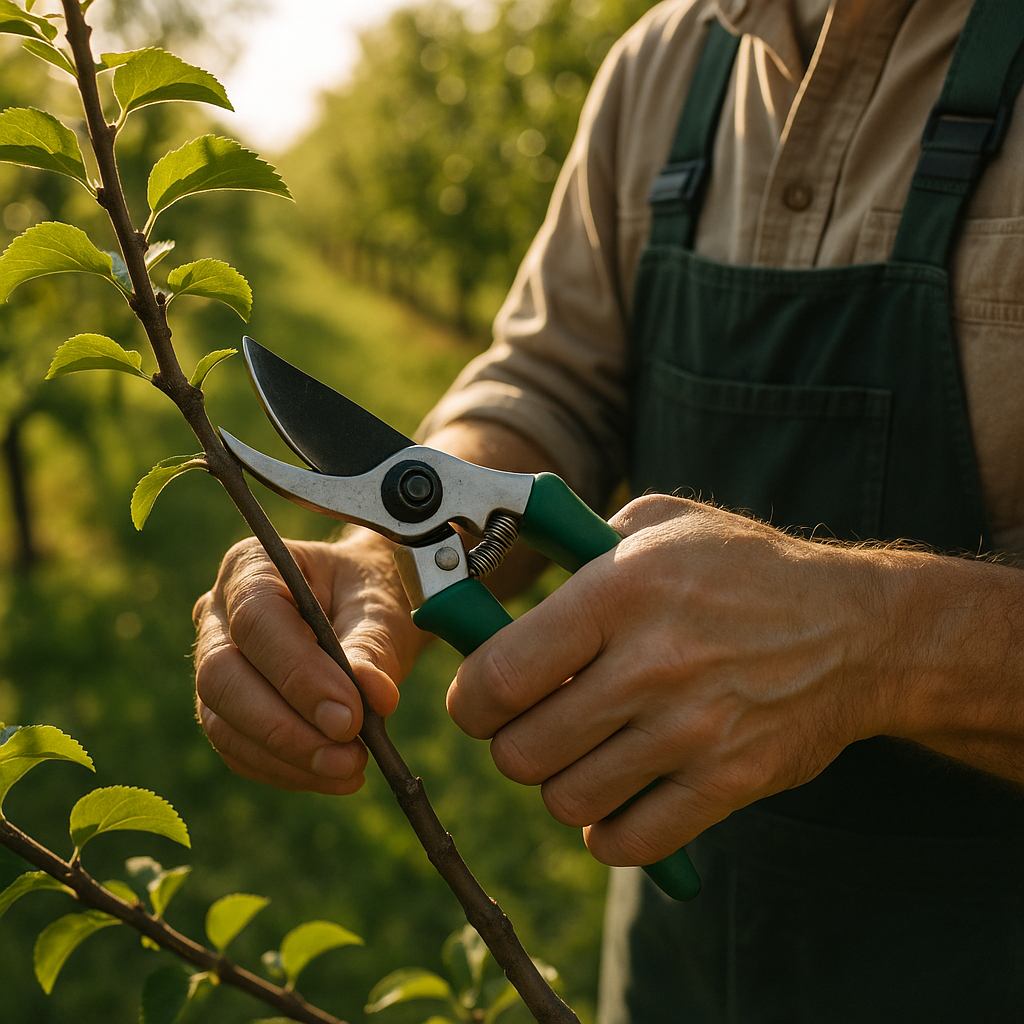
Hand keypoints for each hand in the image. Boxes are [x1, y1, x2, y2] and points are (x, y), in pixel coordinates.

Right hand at [193, 528, 424, 792]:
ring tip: (350, 770)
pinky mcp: (225, 708)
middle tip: (349, 756)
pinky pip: (238, 750)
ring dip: (286, 758)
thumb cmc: (373, 593)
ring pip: (222, 722)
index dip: (298, 674)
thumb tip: (374, 699)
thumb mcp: (383, 609)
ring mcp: (214, 662)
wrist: (367, 604)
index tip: (349, 717)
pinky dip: (285, 771)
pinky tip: (332, 775)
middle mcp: (218, 612)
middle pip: (223, 677)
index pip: (256, 621)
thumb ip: (374, 649)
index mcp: (251, 566)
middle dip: (284, 727)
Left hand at [446, 495, 897, 865]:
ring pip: (567, 801)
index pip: (499, 676)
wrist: (856, 630)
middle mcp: (653, 666)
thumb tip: (492, 564)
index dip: (471, 699)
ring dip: (561, 782)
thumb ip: (571, 541)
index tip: (480, 699)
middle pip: (522, 752)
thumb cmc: (741, 569)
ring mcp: (693, 732)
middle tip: (535, 722)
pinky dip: (609, 829)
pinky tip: (619, 794)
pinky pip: (629, 842)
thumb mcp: (657, 522)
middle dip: (512, 743)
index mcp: (621, 591)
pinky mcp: (728, 783)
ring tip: (585, 751)